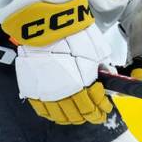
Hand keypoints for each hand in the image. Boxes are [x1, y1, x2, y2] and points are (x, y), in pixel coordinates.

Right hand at [0, 0, 113, 124]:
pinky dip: (52, 114)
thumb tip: (109, 77)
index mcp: (83, 83)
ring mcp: (47, 91)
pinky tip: (57, 113)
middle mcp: (65, 91)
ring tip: (77, 116)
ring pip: (61, 115)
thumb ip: (103, 67)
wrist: (44, 24)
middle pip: (79, 113)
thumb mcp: (95, 49)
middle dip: (90, 115)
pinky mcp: (32, 88)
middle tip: (94, 114)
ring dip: (72, 118)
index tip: (104, 109)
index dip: (101, 109)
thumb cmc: (71, 33)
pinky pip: (42, 109)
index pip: (94, 105)